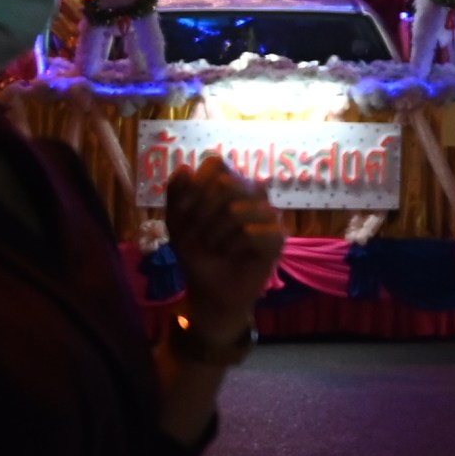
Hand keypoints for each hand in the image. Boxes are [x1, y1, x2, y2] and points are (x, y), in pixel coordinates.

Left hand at [162, 155, 283, 322]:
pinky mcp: (278, 237)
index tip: (184, 209)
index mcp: (229, 184)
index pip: (216, 164)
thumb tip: (184, 168)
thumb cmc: (197, 254)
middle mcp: (252, 193)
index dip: (196, 184)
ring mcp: (268, 214)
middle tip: (199, 235)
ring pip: (236, 211)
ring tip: (216, 248)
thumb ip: (176, 195)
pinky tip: (233, 255)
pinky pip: (252, 233)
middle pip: (225, 184)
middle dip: (201, 215)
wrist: (210, 291)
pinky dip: (232, 248)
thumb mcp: (177, 224)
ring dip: (214, 236)